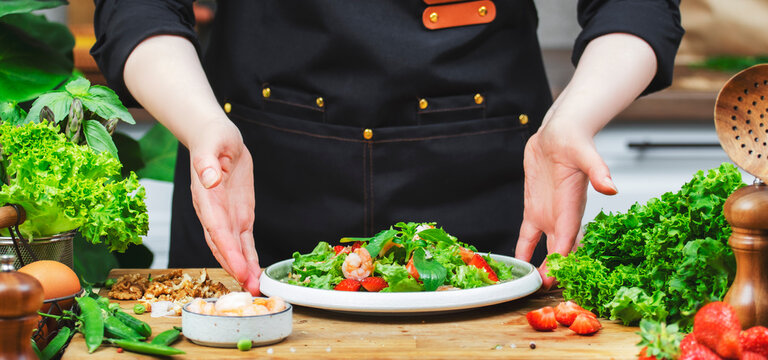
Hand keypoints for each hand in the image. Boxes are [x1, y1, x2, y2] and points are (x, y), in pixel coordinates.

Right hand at [188, 119, 260, 293]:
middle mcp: (214, 213)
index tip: (239, 267)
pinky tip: (256, 273)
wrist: (215, 138)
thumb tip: (208, 178)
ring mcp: (226, 216)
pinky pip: (244, 241)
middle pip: (223, 245)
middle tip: (250, 287)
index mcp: (206, 198)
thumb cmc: (212, 139)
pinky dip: (249, 257)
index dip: (227, 250)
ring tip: (255, 287)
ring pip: (233, 248)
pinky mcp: (238, 216)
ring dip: (243, 268)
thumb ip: (207, 162)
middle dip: (236, 267)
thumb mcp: (212, 144)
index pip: (216, 229)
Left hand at [515, 122, 616, 289]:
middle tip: (543, 290)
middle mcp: (562, 215)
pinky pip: (528, 235)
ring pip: (545, 247)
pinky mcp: (535, 207)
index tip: (554, 278)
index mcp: (573, 206)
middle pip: (559, 250)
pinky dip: (524, 249)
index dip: (561, 260)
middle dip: (553, 270)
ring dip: (540, 265)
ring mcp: (549, 213)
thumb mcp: (586, 153)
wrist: (560, 132)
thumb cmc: (575, 140)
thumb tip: (611, 187)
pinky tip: (518, 264)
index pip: (568, 239)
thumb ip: (598, 171)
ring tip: (533, 284)